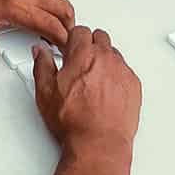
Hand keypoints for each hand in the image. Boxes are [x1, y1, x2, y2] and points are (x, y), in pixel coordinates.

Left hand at [0, 0, 74, 70]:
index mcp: (13, 6)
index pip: (51, 24)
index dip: (62, 40)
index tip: (64, 50)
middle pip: (63, 9)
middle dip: (70, 28)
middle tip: (66, 42)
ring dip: (64, 15)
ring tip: (58, 30)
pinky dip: (56, 2)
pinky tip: (47, 13)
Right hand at [34, 26, 140, 152]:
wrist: (98, 143)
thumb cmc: (74, 121)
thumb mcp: (46, 92)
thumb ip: (42, 65)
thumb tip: (40, 52)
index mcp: (83, 54)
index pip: (80, 31)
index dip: (73, 40)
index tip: (69, 49)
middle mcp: (105, 58)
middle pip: (100, 38)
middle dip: (90, 46)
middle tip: (81, 63)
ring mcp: (122, 71)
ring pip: (114, 54)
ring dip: (104, 60)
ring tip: (94, 80)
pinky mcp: (134, 85)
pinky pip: (125, 71)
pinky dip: (117, 76)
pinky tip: (107, 91)